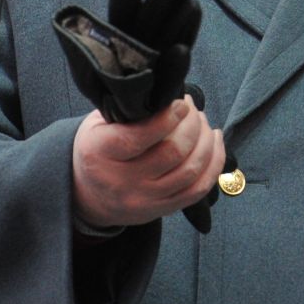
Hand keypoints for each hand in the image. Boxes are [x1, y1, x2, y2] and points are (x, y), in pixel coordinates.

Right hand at [73, 95, 225, 228]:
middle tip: (193, 109)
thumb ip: (125, 111)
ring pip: (189, 171)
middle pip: (172, 152)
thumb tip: (166, 93)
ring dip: (206, 142)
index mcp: (100, 152)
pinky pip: (197, 190)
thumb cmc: (98, 149)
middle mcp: (121, 181)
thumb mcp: (97, 125)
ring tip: (203, 123)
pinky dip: (213, 164)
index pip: (138, 138)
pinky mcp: (160, 210)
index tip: (182, 103)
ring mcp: (143, 199)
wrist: (88, 196)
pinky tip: (215, 143)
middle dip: (192, 125)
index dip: (167, 119)